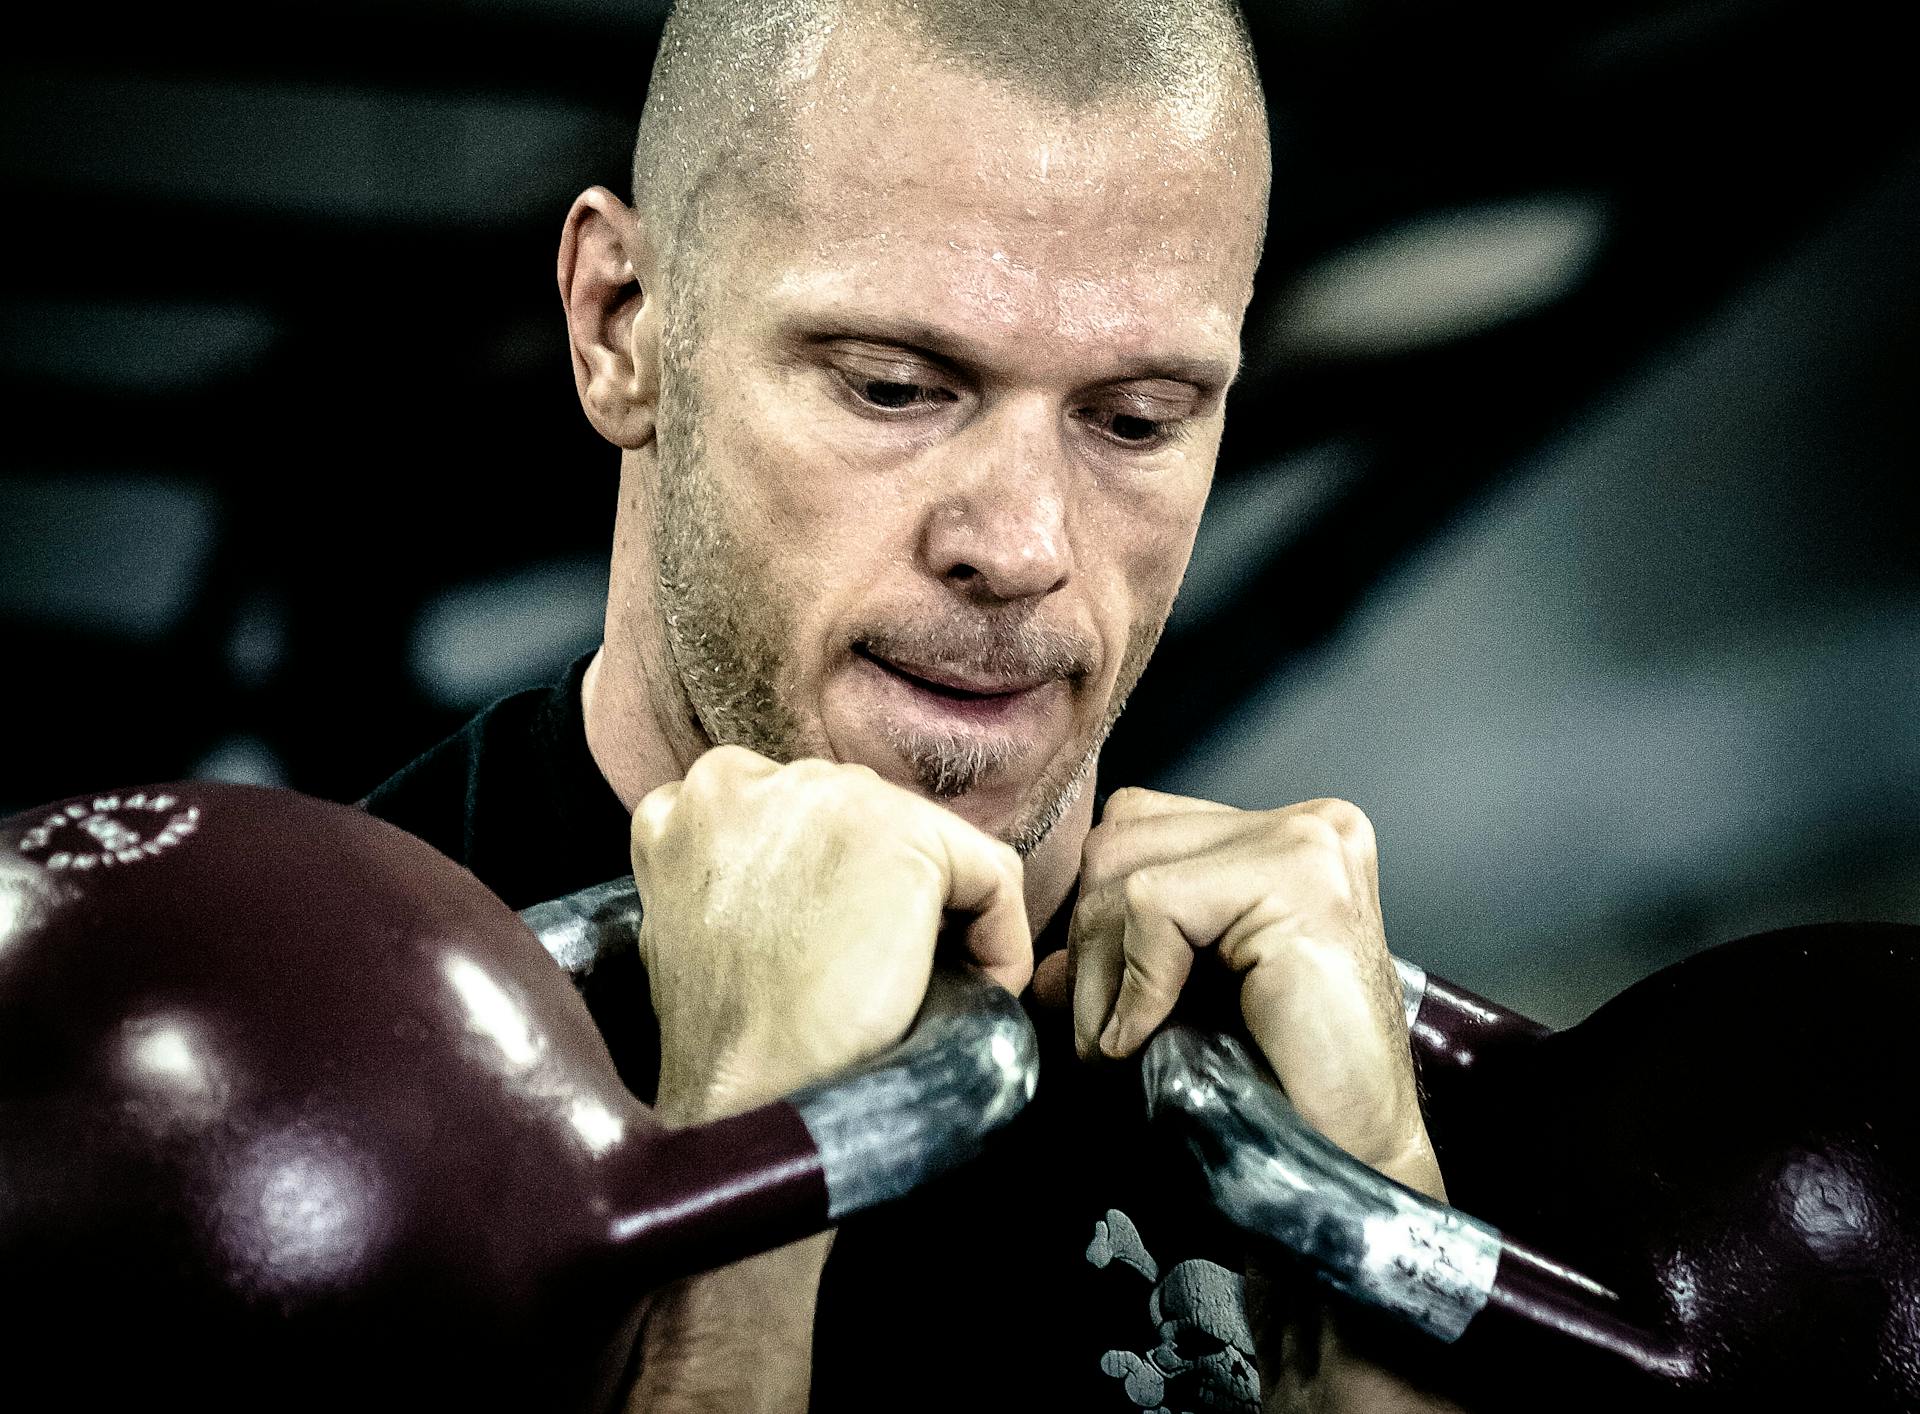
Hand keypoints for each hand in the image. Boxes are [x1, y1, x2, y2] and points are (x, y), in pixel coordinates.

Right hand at [631, 745, 1030, 1123]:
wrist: (748, 1100)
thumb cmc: (726, 1044)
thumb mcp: (700, 929)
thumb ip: (741, 873)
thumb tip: (818, 879)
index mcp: (689, 801)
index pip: (799, 820)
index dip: (833, 888)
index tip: (840, 951)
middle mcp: (748, 776)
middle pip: (866, 823)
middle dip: (885, 897)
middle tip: (888, 976)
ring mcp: (827, 797)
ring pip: (927, 848)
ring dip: (936, 919)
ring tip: (920, 989)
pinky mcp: (901, 834)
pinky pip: (993, 878)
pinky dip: (999, 943)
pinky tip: (968, 994)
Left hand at [1034, 787, 1455, 1410]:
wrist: (1347, 1171)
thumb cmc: (1274, 1094)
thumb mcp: (1178, 1008)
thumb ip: (1118, 964)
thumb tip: (1044, 963)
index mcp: (1285, 840)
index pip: (1138, 829)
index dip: (1102, 922)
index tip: (1106, 1009)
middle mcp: (1308, 827)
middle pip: (1122, 842)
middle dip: (1092, 949)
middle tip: (1106, 1039)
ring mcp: (1310, 846)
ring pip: (1127, 871)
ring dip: (1104, 974)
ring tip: (1126, 1047)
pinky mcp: (1300, 885)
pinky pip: (1155, 905)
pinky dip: (1135, 982)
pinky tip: (1153, 1039)